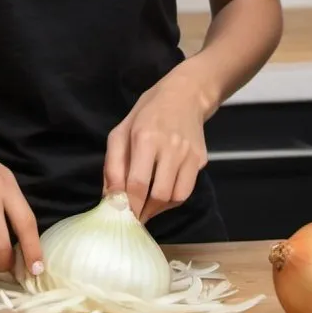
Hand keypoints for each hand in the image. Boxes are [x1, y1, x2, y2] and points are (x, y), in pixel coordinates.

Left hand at [103, 69, 210, 223]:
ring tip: (147, 206)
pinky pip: (186, 190)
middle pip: (158, 195)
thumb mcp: (121, 131)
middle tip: (133, 216)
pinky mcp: (201, 160)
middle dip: (144, 210)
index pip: (137, 183)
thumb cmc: (146, 113)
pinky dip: (173, 200)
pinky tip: (162, 195)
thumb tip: (110, 198)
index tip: (121, 217)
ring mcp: (189, 154)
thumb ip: (113, 165)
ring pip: (175, 197)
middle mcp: (170, 147)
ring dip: (159, 208)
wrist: (184, 95)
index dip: (128, 206)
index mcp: (145, 137)